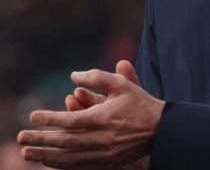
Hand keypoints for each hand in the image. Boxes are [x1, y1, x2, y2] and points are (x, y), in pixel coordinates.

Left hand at [17, 60, 163, 168]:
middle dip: (40, 140)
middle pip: (64, 142)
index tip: (32, 115)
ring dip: (46, 156)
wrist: (161, 128)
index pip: (69, 120)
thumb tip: (73, 76)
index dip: (49, 119)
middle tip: (21, 137)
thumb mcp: (122, 84)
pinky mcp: (107, 163)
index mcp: (104, 117)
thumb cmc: (139, 103)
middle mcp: (102, 138)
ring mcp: (104, 153)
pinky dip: (61, 165)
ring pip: (68, 158)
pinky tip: (49, 161)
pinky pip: (79, 167)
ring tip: (28, 153)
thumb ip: (97, 77)